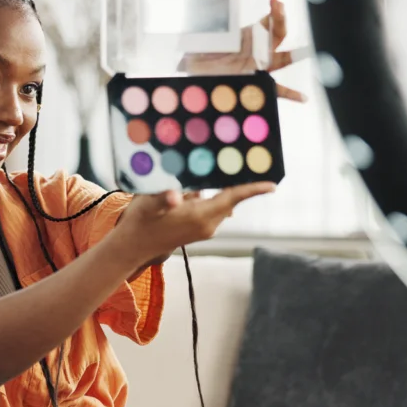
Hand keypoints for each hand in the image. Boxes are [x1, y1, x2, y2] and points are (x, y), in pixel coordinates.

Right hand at [110, 183, 277, 265]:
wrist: (133, 247)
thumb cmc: (141, 223)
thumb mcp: (148, 205)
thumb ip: (163, 198)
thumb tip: (175, 197)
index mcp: (200, 217)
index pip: (233, 199)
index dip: (252, 190)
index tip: (272, 185)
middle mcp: (208, 225)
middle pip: (231, 199)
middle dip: (241, 182)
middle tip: (249, 160)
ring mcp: (204, 229)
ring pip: (223, 203)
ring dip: (226, 188)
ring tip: (227, 167)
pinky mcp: (198, 230)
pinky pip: (214, 208)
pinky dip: (216, 195)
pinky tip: (204, 183)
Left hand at [177, 0, 307, 102]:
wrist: (193, 78)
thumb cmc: (197, 56)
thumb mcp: (204, 41)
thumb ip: (208, 32)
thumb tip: (203, 20)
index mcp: (247, 38)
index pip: (266, 24)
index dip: (273, 13)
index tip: (275, 1)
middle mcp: (256, 51)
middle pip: (276, 36)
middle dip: (280, 21)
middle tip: (281, 8)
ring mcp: (258, 67)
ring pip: (280, 59)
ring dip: (292, 54)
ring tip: (302, 52)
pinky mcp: (257, 82)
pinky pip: (277, 90)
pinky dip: (290, 94)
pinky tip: (303, 99)